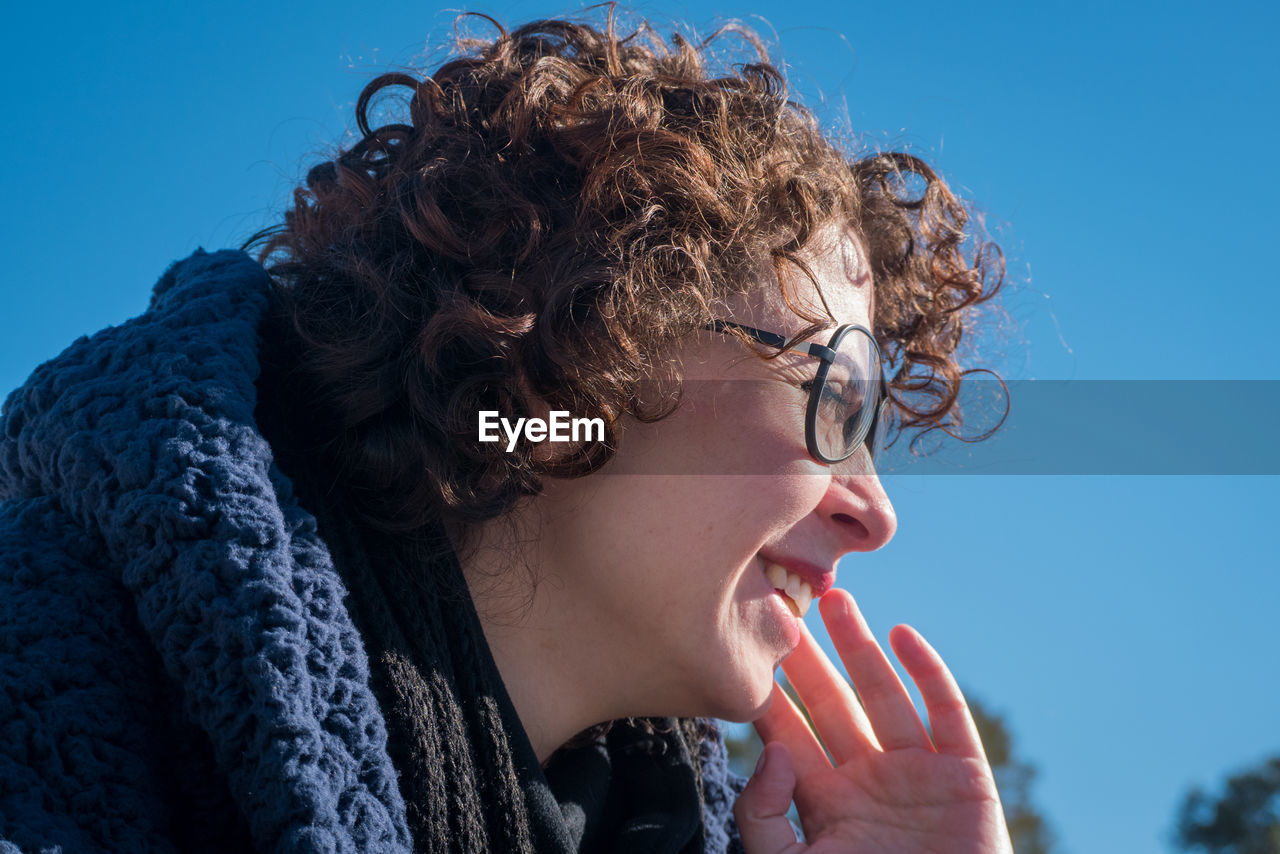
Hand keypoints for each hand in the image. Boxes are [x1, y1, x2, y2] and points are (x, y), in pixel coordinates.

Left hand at [733, 589, 1014, 852]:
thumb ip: (765, 817)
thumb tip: (772, 750)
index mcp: (825, 803)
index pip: (789, 734)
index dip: (770, 690)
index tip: (746, 644)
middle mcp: (867, 780)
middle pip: (831, 703)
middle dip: (808, 657)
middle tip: (784, 605)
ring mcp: (917, 775)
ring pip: (883, 695)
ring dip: (861, 647)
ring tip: (836, 600)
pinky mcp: (965, 776)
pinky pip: (946, 713)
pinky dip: (928, 672)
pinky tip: (902, 635)